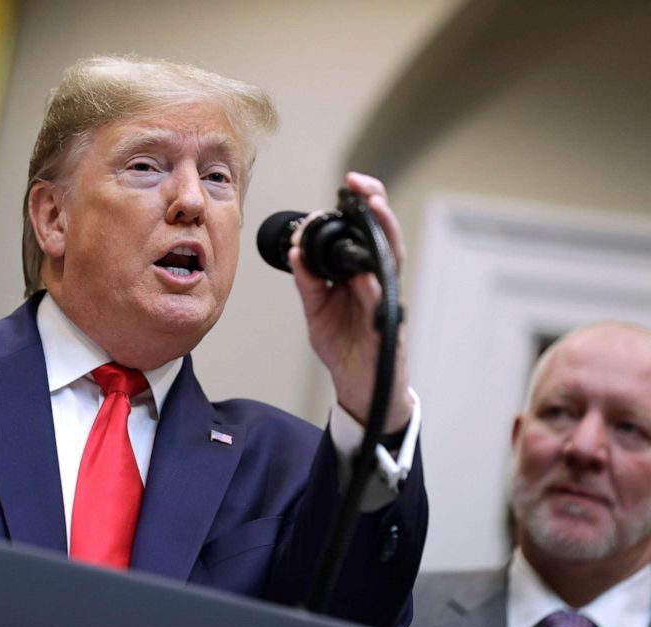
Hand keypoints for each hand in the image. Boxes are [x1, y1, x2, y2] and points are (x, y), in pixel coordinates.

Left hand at [289, 171, 411, 430]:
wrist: (358, 386)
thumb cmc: (344, 344)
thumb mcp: (317, 309)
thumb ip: (308, 281)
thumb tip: (295, 251)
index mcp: (362, 274)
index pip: (367, 232)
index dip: (363, 206)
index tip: (350, 183)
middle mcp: (379, 283)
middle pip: (384, 238)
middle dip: (377, 209)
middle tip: (363, 187)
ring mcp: (386, 304)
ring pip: (390, 265)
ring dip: (383, 238)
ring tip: (373, 212)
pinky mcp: (387, 331)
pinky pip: (381, 308)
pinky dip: (372, 291)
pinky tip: (365, 277)